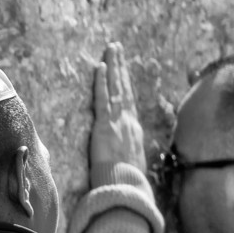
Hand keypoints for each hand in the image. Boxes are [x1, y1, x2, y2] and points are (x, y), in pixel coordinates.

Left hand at [89, 41, 145, 188]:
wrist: (124, 184)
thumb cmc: (123, 178)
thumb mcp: (126, 161)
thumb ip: (122, 151)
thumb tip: (119, 152)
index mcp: (133, 129)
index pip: (128, 100)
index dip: (124, 83)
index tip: (122, 69)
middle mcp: (128, 120)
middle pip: (124, 87)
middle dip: (120, 66)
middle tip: (116, 48)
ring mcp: (118, 121)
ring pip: (116, 87)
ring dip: (113, 66)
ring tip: (111, 49)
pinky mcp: (106, 124)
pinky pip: (103, 98)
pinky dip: (102, 82)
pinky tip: (101, 67)